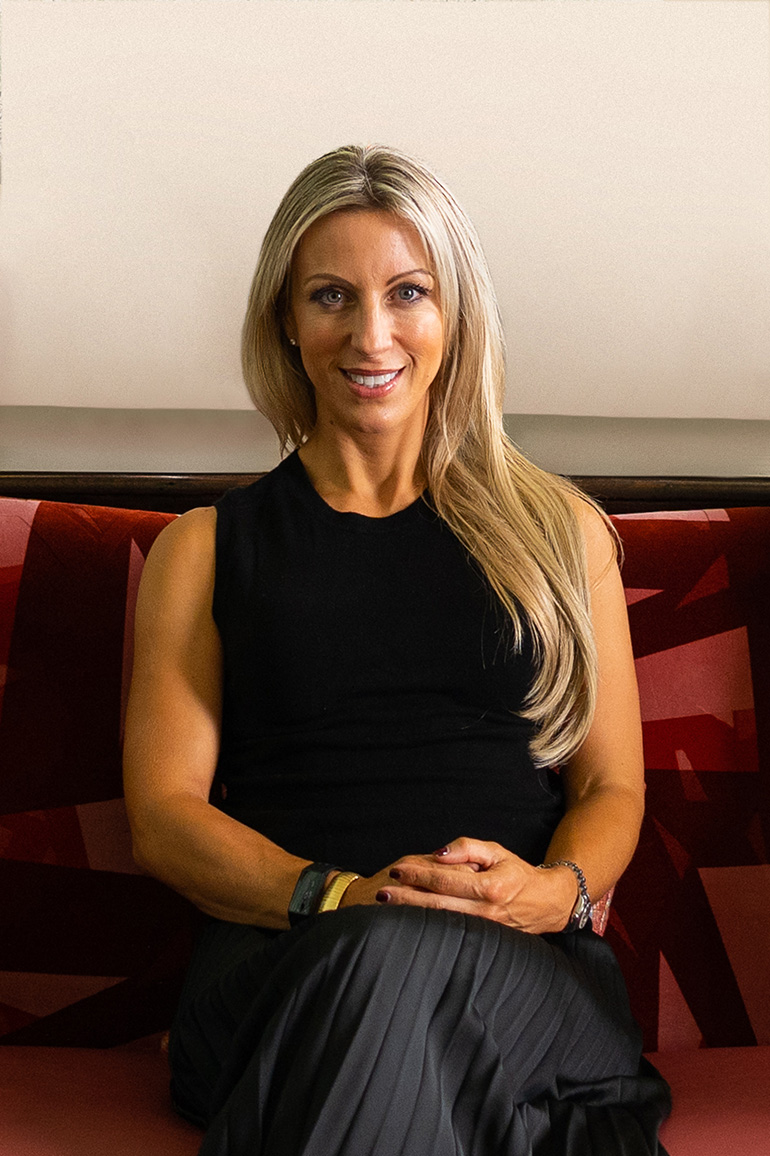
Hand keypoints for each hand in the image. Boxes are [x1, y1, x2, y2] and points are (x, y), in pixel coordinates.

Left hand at [353, 837, 577, 934]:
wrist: (545, 904)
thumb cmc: (517, 873)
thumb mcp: (496, 852)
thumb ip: (467, 848)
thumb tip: (437, 853)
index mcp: (490, 887)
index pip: (445, 880)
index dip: (418, 874)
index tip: (397, 870)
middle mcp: (485, 912)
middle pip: (437, 906)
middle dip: (406, 899)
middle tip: (381, 893)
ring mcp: (482, 930)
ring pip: (440, 922)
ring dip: (412, 915)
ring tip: (387, 908)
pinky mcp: (480, 940)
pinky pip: (448, 931)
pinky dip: (426, 925)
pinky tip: (408, 920)